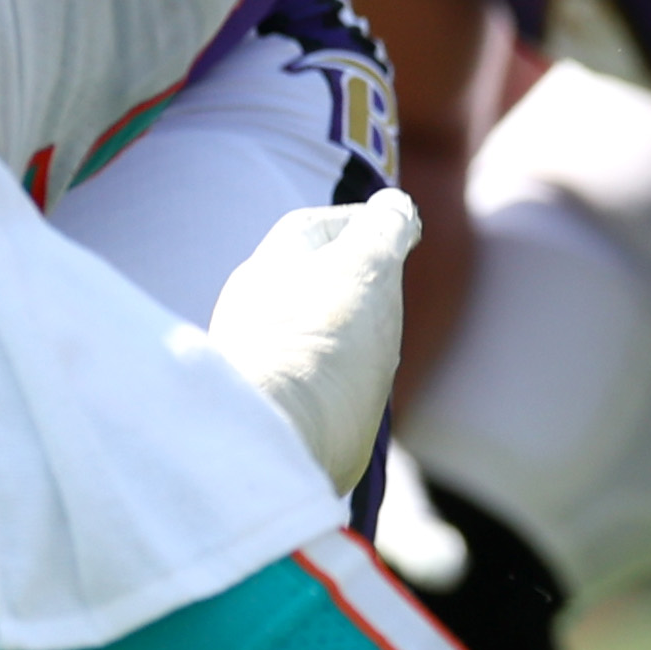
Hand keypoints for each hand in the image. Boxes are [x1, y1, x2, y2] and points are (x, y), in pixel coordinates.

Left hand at [202, 187, 416, 491]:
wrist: (277, 440)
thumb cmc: (325, 341)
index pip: (315, 227)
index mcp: (270, 264)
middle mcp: (249, 308)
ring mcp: (253, 363)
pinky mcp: (263, 416)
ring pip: (303, 334)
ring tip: (377, 355)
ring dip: (340, 336)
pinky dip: (331, 379)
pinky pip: (303, 382)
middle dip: (351, 283)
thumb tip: (395, 209)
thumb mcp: (366, 266)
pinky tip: (353, 398)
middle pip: (306, 282)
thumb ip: (384, 229)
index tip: (401, 231)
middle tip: (393, 295)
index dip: (360, 223)